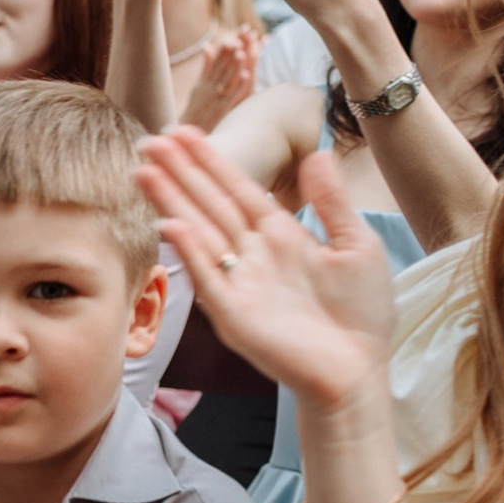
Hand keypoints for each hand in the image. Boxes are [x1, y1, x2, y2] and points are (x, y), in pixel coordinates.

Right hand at [136, 126, 398, 413]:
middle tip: (149, 142)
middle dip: (180, 173)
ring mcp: (238, 282)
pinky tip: (170, 222)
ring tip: (143, 172)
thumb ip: (331, 202)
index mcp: (280, 235)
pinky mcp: (232, 313)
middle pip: (209, 204)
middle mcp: (252, 254)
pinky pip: (206, 276)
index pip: (237, 189)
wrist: (356, 369)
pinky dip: (189, 250)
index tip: (184, 133)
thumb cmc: (360, 313)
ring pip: (198, 232)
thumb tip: (318, 153)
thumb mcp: (355, 245)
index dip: (211, 161)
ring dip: (171, 202)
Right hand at [177, 25, 263, 131]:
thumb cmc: (195, 109)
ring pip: (226, 79)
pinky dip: (238, 84)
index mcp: (203, 82)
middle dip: (229, 55)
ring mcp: (216, 98)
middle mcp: (209, 88)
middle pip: (220, 69)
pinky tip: (245, 74)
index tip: (230, 39)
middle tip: (237, 41)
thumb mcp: (198, 86)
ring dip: (233, 66)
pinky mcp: (222, 109)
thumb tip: (208, 46)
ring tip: (241, 53)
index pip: (214, 63)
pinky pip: (232, 94)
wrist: (188, 131)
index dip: (222, 51)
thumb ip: (205, 66)